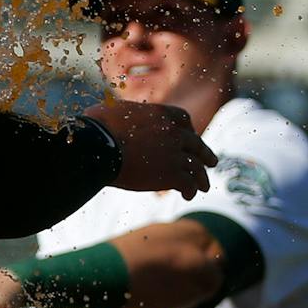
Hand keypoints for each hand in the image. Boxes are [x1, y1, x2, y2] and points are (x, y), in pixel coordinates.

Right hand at [84, 100, 214, 196]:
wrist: (95, 148)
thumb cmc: (94, 129)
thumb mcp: (110, 110)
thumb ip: (121, 114)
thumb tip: (108, 114)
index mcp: (159, 114)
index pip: (183, 119)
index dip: (189, 130)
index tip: (190, 137)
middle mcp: (172, 132)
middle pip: (196, 144)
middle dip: (205, 154)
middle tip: (212, 162)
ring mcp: (174, 154)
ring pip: (197, 167)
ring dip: (201, 177)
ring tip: (203, 186)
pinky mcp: (171, 174)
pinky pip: (188, 183)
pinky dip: (190, 190)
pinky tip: (187, 196)